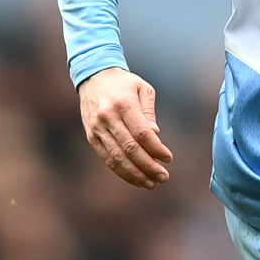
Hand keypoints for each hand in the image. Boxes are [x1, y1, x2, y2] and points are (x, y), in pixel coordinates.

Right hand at [78, 66, 172, 188]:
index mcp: (123, 104)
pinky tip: (135, 178)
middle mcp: (108, 117)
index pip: (142, 133)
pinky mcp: (91, 136)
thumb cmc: (123, 83)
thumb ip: (149, 113)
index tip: (168, 159)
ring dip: (135, 174)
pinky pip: (106, 158)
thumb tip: (155, 135)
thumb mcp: (142, 89)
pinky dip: (121, 171)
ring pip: (117, 157)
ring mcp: (97, 128)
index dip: (156, 149)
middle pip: (130, 148)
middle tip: (163, 177)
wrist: (93, 76)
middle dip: (148, 166)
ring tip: (151, 183)